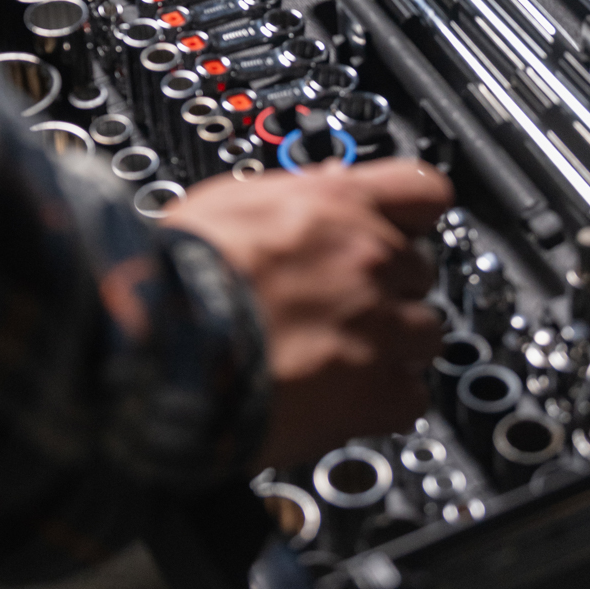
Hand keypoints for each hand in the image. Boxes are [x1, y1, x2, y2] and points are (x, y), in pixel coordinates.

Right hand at [160, 159, 448, 466]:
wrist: (165, 348)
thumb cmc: (180, 277)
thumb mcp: (227, 202)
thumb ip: (290, 194)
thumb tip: (317, 185)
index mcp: (337, 204)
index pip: (423, 191)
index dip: (413, 214)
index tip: (403, 229)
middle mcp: (370, 259)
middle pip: (420, 270)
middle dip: (388, 288)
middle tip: (342, 306)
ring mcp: (381, 326)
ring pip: (425, 333)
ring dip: (392, 346)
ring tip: (338, 359)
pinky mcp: (378, 393)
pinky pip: (411, 396)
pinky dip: (383, 403)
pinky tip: (342, 400)